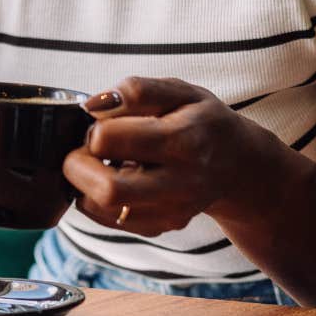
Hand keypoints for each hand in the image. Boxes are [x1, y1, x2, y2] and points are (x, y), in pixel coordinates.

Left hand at [63, 76, 269, 236]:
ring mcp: (172, 210)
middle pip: (107, 189)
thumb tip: (93, 105)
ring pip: (104, 209)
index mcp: (183, 140)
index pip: (110, 140)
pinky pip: (111, 221)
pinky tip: (111, 178)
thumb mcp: (181, 91)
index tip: (98, 121)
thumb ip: (138, 90)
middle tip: (82, 149)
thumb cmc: (203, 121)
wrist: (239, 165)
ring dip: (84, 185)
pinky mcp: (163, 226)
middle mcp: (180, 182)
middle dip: (77, 166)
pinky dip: (96, 200)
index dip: (93, 127)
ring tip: (97, 163)